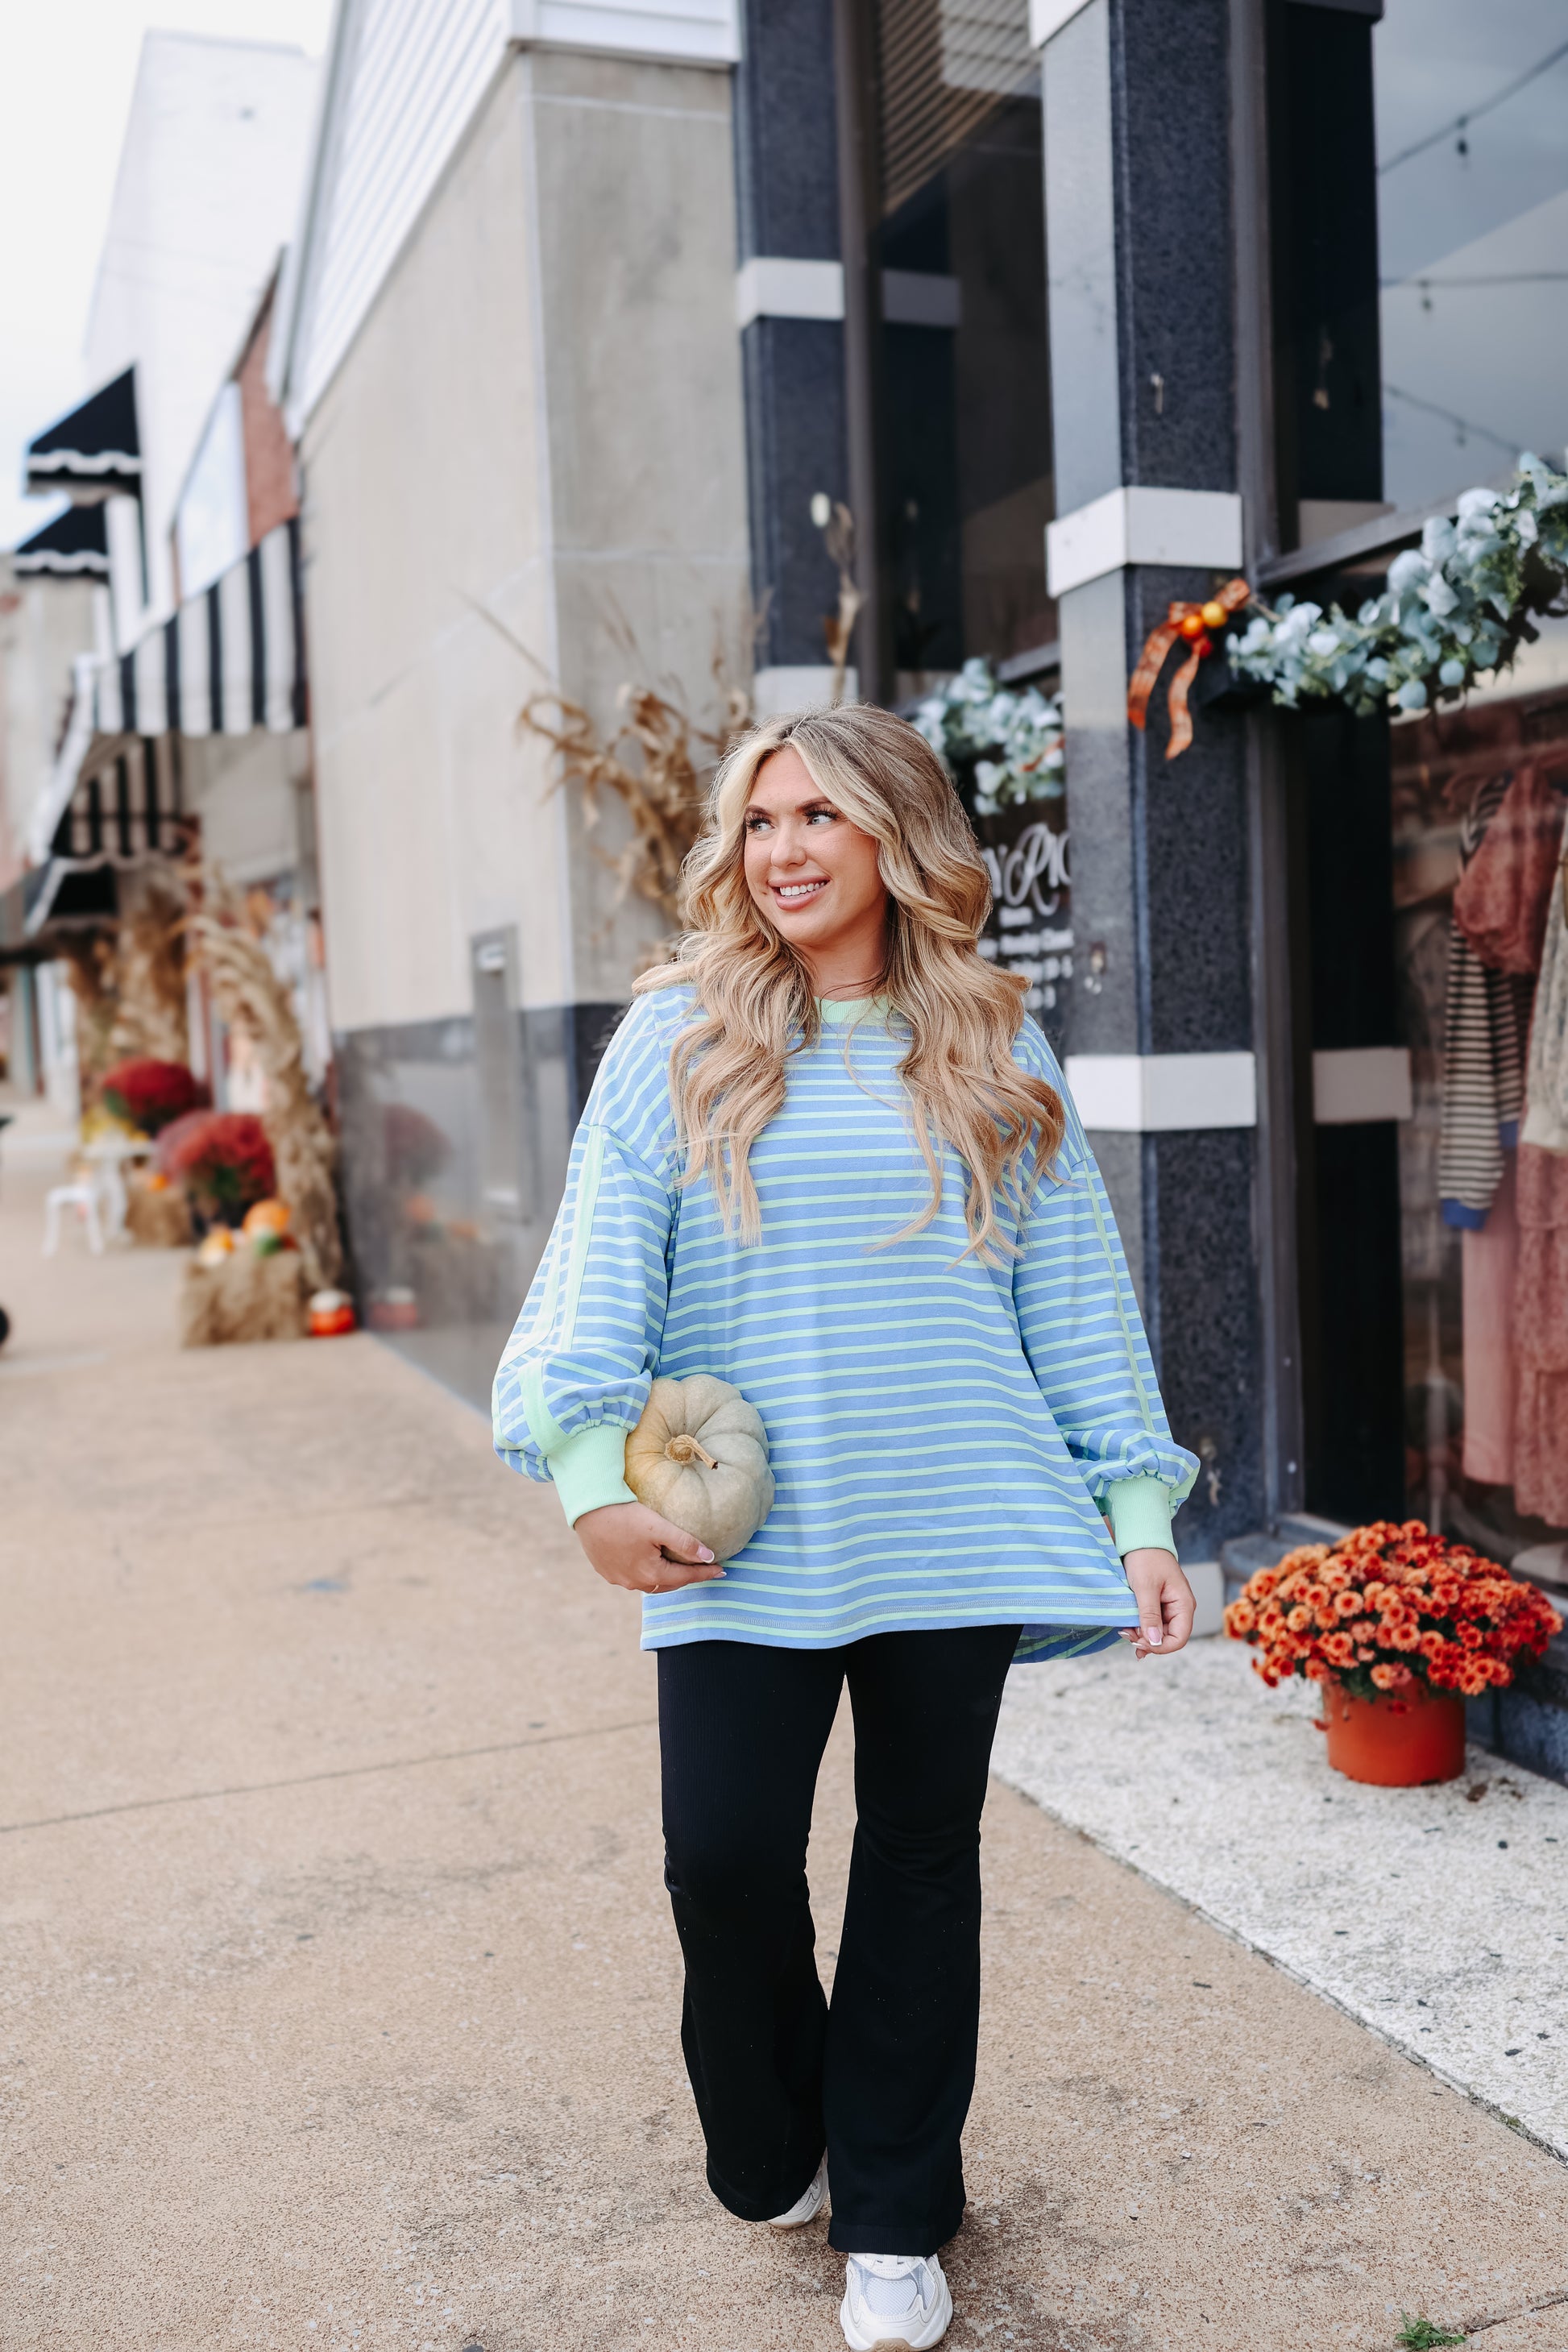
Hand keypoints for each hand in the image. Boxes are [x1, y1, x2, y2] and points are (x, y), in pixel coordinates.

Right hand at [574, 1500, 726, 1593]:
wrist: (588, 1510)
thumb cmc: (625, 1516)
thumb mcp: (659, 1527)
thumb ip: (685, 1543)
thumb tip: (709, 1556)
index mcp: (651, 1574)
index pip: (686, 1577)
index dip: (705, 1573)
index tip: (723, 1571)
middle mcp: (634, 1582)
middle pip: (668, 1583)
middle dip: (686, 1577)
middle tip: (703, 1569)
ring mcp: (618, 1578)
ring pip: (649, 1582)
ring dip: (666, 1576)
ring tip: (678, 1567)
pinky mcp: (606, 1570)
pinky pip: (632, 1576)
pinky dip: (646, 1571)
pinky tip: (649, 1561)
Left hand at [1118, 1547, 1195, 1659]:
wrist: (1141, 1538)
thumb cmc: (1146, 1558)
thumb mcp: (1145, 1586)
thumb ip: (1150, 1614)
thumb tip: (1154, 1641)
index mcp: (1184, 1605)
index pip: (1179, 1638)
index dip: (1160, 1646)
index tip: (1139, 1643)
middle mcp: (1179, 1609)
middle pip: (1168, 1638)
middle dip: (1148, 1641)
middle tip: (1126, 1635)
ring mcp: (1169, 1607)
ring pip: (1158, 1632)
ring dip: (1142, 1635)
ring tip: (1125, 1630)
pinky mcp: (1158, 1604)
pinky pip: (1151, 1623)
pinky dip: (1140, 1627)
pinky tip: (1128, 1629)